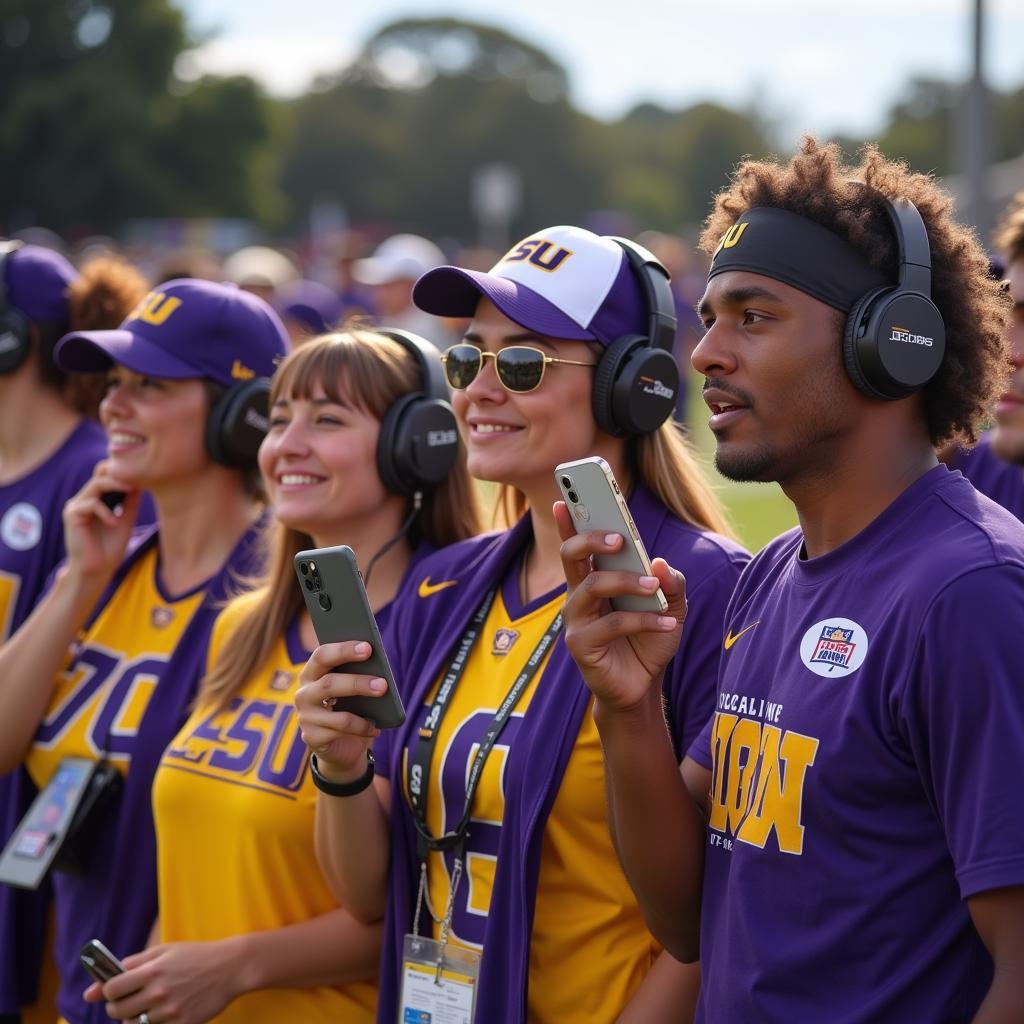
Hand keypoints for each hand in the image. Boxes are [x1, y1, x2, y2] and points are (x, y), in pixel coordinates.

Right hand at [62, 460, 140, 581]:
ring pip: (96, 484)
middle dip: (120, 475)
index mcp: (96, 499)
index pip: (105, 475)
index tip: (144, 474)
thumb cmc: (111, 547)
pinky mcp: (71, 515)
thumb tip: (141, 482)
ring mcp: (76, 506)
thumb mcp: (126, 520)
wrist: (98, 569)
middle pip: (101, 475)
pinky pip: (91, 504)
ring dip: (116, 486)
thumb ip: (131, 502)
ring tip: (131, 490)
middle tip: (139, 478)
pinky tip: (114, 523)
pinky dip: (106, 511)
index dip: (121, 472)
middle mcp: (84, 499)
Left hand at [82, 940, 243, 1023]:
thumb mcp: (165, 950)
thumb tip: (93, 989)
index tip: (117, 989)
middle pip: (117, 1010)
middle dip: (119, 1006)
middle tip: (132, 999)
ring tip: (151, 1005)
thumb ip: (131, 965)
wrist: (230, 968)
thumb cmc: (195, 956)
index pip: (111, 989)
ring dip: (136, 1016)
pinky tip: (164, 1013)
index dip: (108, 990)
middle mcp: (158, 992)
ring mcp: (169, 1011)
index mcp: (152, 970)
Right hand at [295, 641, 384, 780]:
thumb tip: (379, 670)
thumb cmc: (351, 708)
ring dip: (362, 704)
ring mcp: (305, 716)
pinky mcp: (312, 737)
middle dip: (357, 681)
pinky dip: (362, 726)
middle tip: (383, 683)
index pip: (322, 655)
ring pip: (335, 707)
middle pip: (328, 682)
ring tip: (383, 699)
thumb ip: (359, 675)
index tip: (368, 647)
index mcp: (312, 673)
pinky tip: (375, 727)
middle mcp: (304, 693)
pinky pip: (340, 729)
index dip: (344, 650)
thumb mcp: (354, 690)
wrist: (343, 746)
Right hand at [555, 501, 686, 712]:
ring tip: (654, 587)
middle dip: (591, 539)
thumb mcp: (670, 605)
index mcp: (593, 579)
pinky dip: (642, 620)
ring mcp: (576, 620)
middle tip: (618, 539)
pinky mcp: (581, 645)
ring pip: (592, 585)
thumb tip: (660, 563)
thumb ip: (670, 583)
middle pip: (571, 555)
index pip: (576, 544)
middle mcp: (578, 595)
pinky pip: (610, 624)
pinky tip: (667, 623)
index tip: (563, 498)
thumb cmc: (648, 639)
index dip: (566, 520)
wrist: (643, 686)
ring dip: (626, 581)